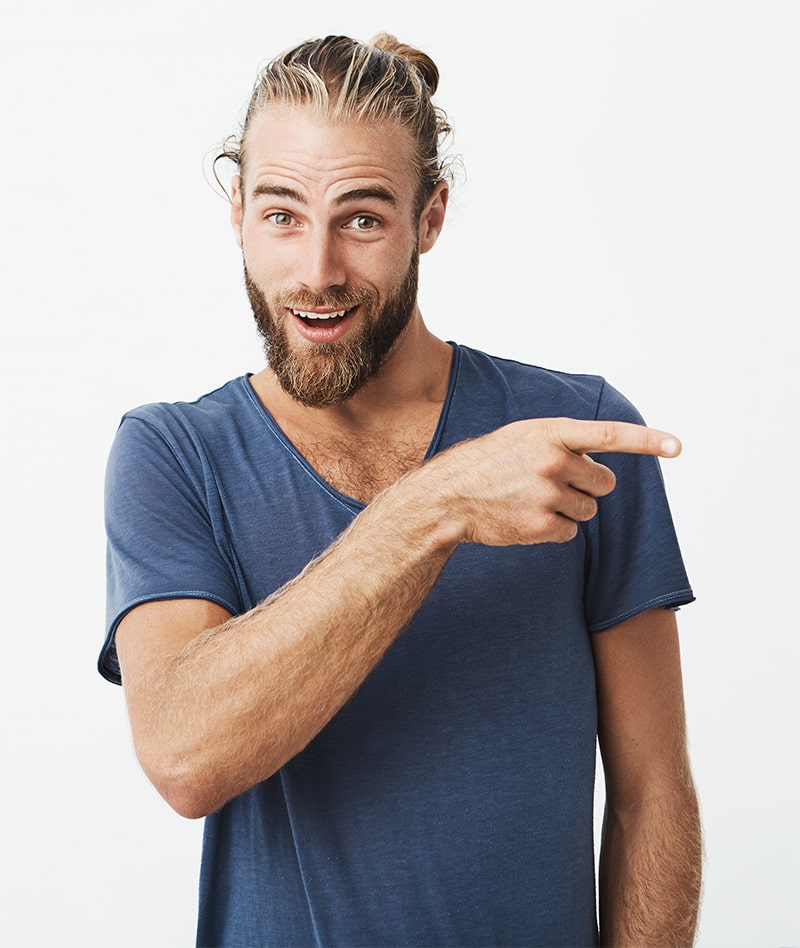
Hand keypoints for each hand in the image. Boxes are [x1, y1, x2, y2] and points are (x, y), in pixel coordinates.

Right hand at [427, 417, 680, 546]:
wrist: (448, 497)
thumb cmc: (488, 463)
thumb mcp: (523, 436)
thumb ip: (564, 441)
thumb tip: (602, 464)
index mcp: (551, 433)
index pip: (609, 435)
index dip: (647, 440)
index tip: (677, 447)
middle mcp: (552, 461)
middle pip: (604, 483)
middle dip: (587, 486)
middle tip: (551, 483)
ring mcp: (547, 495)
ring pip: (589, 511)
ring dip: (569, 509)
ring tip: (532, 500)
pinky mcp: (540, 525)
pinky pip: (571, 532)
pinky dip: (554, 529)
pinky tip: (526, 517)